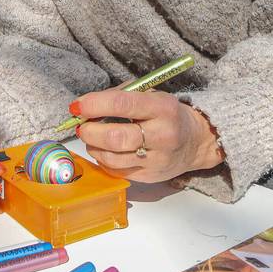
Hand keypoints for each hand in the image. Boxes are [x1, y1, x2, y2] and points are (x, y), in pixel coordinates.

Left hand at [72, 88, 224, 183]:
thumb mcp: (150, 94)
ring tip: (92, 137)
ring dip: (93, 146)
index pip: (122, 104)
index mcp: (162, 108)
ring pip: (112, 158)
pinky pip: (116, 171)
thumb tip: (86, 107)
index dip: (94, 104)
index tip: (77, 106)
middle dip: (89, 131)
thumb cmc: (167, 113)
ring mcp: (156, 160)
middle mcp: (162, 135)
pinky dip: (103, 159)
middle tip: (81, 125)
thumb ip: (119, 96)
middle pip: (115, 137)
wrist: (195, 141)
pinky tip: (104, 149)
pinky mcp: (150, 177)